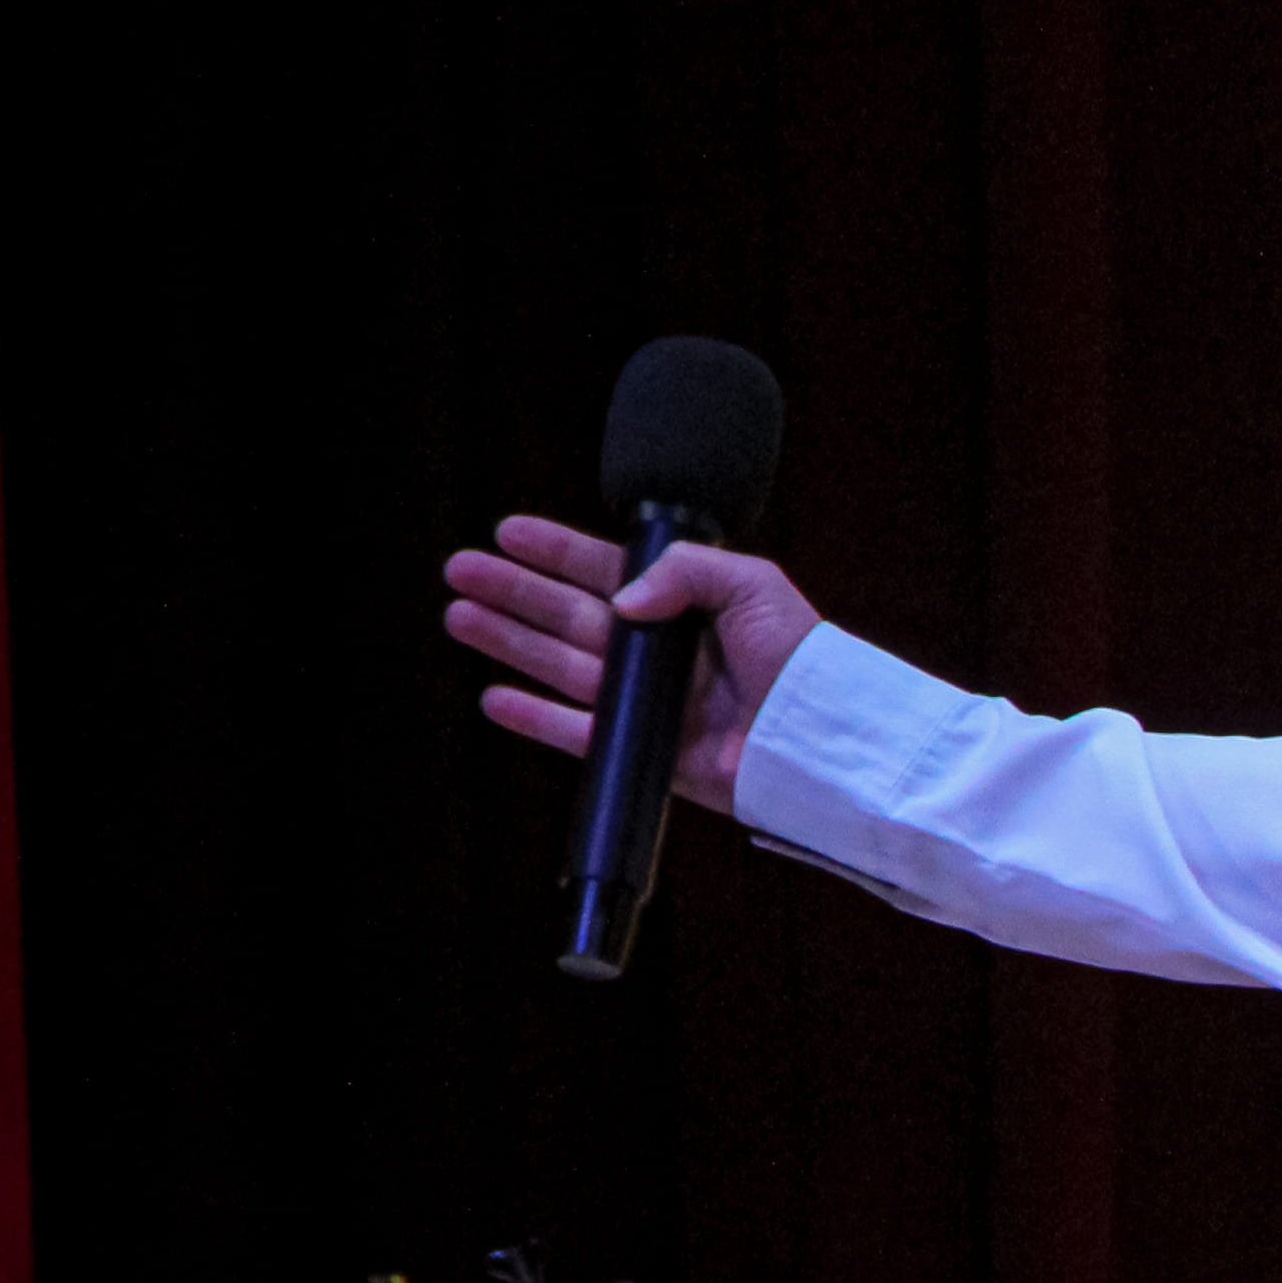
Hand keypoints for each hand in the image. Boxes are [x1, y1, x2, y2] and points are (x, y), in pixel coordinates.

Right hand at [441, 516, 824, 814]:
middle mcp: (662, 650)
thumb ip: (683, 570)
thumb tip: (617, 601)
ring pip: (562, 666)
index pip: (608, 570)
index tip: (508, 532)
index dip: (557, 552)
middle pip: (570, 614)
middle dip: (514, 592)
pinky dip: (535, 718)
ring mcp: (652, 701)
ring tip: (460, 616)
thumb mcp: (753, 584)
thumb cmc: (803, 659)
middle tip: (460, 570)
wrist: (822, 737)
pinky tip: (495, 697)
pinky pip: (578, 733)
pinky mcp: (648, 750)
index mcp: (687, 604)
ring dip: (509, 642)